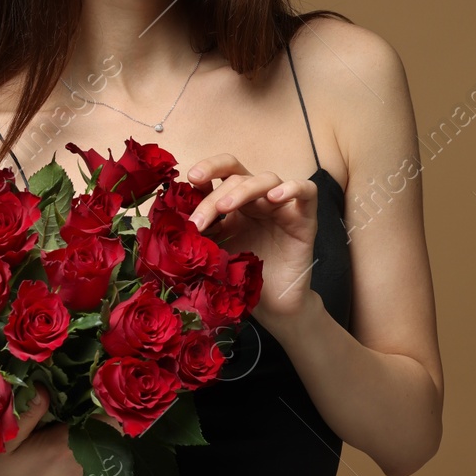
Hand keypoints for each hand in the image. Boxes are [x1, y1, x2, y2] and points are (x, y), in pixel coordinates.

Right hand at [0, 384, 110, 475]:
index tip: (94, 391)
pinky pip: (102, 468)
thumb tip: (44, 385)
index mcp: (65, 444)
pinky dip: (98, 455)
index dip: (104, 402)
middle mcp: (82, 462)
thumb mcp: (6, 440)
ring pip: (109, 451)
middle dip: (103, 417)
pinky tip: (81, 449)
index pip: (105, 417)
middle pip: (111, 431)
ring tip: (84, 426)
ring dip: (102, 436)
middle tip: (87, 405)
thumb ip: (30, 412)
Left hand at [182, 154, 318, 329]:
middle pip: (238, 176)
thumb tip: (170, 216)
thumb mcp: (213, 251)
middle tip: (198, 219)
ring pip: (266, 178)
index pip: (222, 172)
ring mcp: (282, 206)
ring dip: (242, 190)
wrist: (273, 306)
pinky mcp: (305, 218)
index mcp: (236, 202)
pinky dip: (292, 188)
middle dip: (215, 193)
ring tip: (225, 209)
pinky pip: (306, 191)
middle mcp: (258, 199)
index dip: (207, 169)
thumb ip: (198, 231)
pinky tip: (275, 197)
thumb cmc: (244, 278)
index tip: (187, 181)